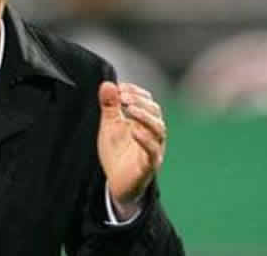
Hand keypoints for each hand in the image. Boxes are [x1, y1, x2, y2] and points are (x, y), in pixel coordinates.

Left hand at [97, 82, 166, 218]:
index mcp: (144, 122)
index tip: (121, 88)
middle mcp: (152, 134)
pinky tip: (133, 131)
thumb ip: (109, 106)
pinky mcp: (148, 166)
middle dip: (140, 101)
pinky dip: (145, 140)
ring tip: (129, 109)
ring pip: (159, 129)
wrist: (117, 183)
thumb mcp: (109, 126)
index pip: (147, 101)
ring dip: (144, 116)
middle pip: (155, 112)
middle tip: (123, 97)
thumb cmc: (117, 152)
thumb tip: (107, 84)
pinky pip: (153, 152)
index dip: (136, 92)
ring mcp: (153, 149)